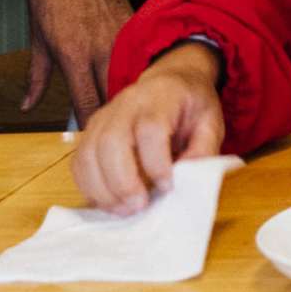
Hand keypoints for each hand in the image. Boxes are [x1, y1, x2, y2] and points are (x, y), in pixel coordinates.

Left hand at [19, 0, 131, 121]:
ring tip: (126, 113)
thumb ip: (36, 77)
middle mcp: (101, 50)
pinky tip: (131, 80)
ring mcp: (120, 38)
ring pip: (128, 78)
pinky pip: (134, 57)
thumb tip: (28, 105)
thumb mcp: (37, 38)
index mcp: (74, 55)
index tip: (92, 140)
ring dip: (126, 96)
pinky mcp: (131, 27)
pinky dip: (132, 71)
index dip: (91, 126)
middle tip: (112, 133)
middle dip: (114, 117)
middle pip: (113, 96)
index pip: (87, 103)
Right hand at [74, 44, 223, 209]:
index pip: (150, 129)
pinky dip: (89, 187)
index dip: (156, 163)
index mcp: (161, 98)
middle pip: (111, 141)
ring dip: (102, 189)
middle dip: (122, 181)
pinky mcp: (90, 133)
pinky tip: (109, 202)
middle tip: (139, 206)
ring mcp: (103, 118)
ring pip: (88, 154)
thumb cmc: (191, 105)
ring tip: (124, 210)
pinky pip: (79, 162)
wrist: (170, 81)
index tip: (167, 187)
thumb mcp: (211, 122)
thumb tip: (188, 178)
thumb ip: (203, 150)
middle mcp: (126, 105)